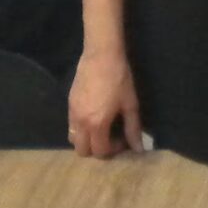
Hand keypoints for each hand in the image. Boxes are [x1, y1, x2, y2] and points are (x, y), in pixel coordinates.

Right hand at [68, 43, 142, 157]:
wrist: (101, 55)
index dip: (113, 150)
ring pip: (73, 139)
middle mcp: (80, 122)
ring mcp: (72, 112)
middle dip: (96, 150)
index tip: (123, 140)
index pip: (100, 151)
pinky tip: (94, 116)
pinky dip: (80, 129)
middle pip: (82, 150)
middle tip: (110, 138)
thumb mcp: (130, 104)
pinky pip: (71, 125)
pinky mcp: (69, 103)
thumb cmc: (119, 79)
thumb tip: (138, 149)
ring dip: (86, 140)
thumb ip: (133, 129)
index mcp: (97, 124)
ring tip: (100, 129)